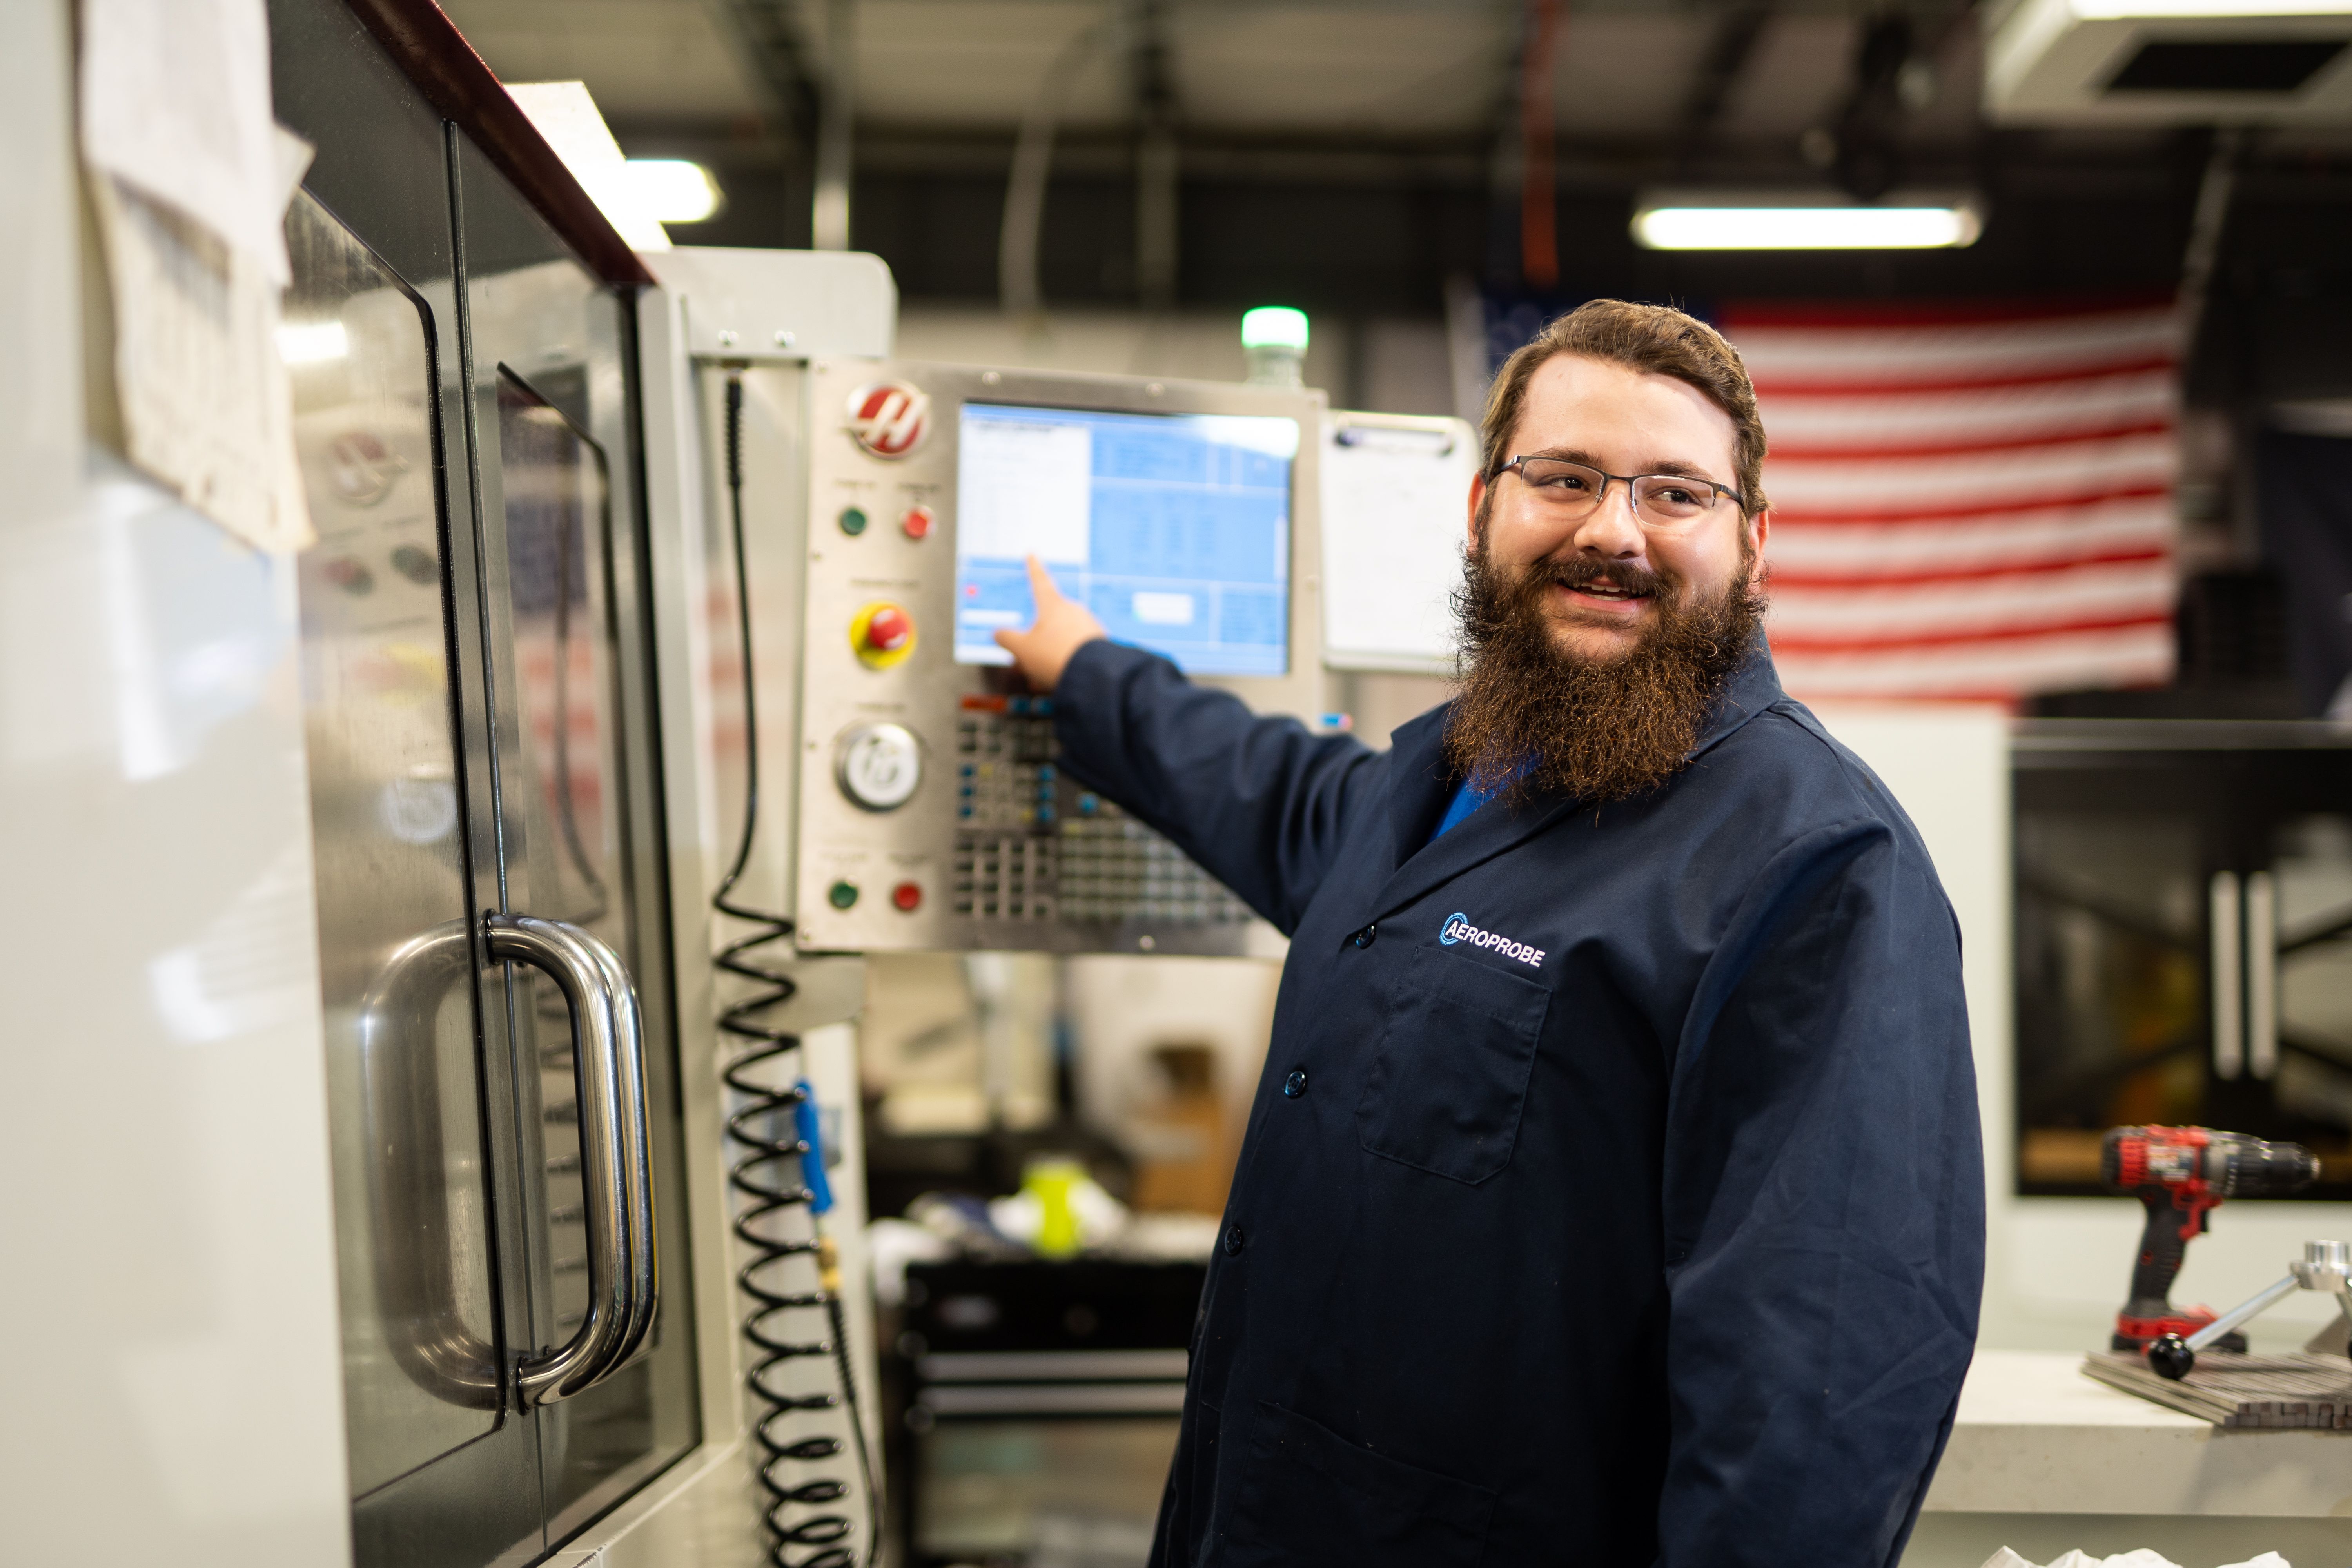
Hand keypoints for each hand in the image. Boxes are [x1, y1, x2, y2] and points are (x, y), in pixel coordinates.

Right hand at [993, 556, 1105, 691]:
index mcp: (1053, 605)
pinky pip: (1076, 646)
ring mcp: (1088, 624)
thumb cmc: (1055, 656)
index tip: (1032, 555)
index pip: (1040, 581)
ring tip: (1042, 673)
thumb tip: (998, 633)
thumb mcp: (1022, 649)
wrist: (1095, 676)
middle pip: (1049, 616)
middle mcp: (1073, 610)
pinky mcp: (1099, 641)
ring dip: (1050, 650)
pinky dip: (1065, 658)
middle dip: (1038, 633)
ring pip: (1062, 634)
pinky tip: (1060, 674)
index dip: (1033, 569)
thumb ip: (1007, 639)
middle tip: (1028, 653)